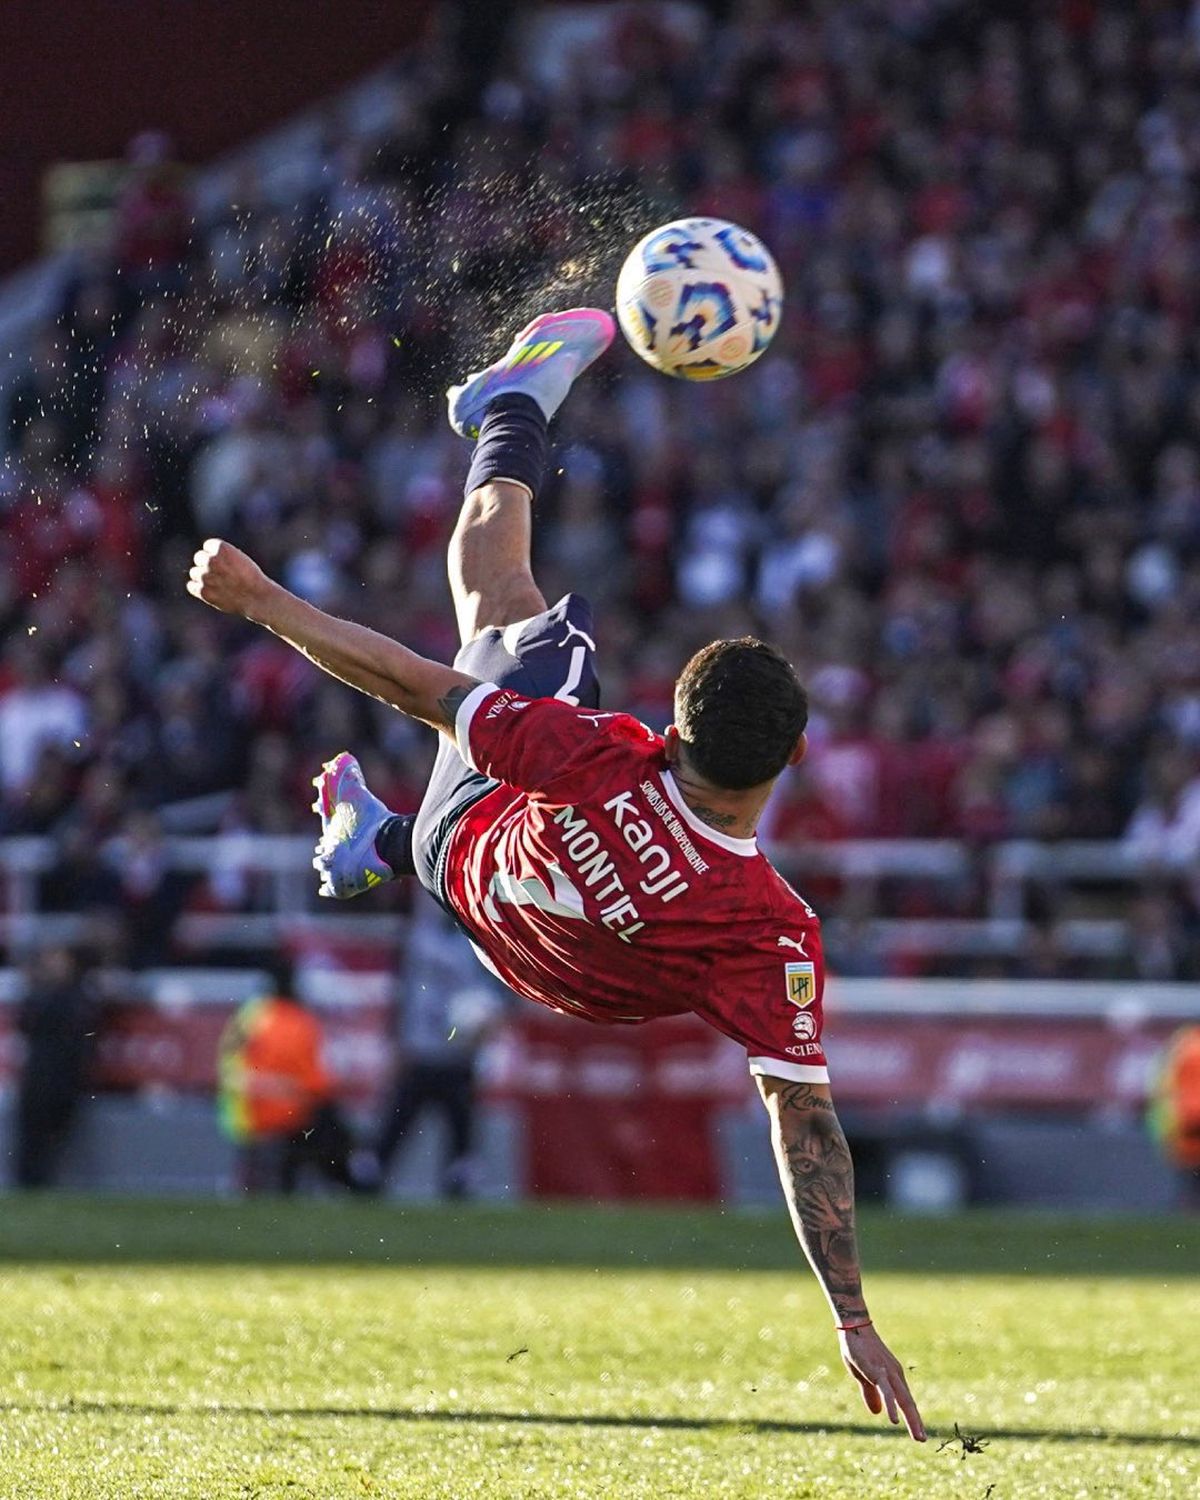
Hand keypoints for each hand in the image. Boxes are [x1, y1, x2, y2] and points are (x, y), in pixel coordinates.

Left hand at [187, 538, 272, 617]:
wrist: (257, 598)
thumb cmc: (251, 577)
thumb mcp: (238, 558)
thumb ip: (220, 556)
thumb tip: (202, 561)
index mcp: (221, 548)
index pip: (208, 546)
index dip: (217, 555)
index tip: (226, 562)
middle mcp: (211, 560)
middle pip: (199, 558)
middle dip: (207, 564)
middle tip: (222, 573)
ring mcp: (205, 576)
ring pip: (194, 572)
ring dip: (203, 576)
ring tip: (219, 583)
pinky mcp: (203, 591)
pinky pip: (192, 586)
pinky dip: (199, 588)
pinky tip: (212, 590)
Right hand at [838, 1323, 924, 1440]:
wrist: (854, 1327)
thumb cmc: (859, 1350)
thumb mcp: (863, 1376)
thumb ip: (870, 1394)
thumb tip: (877, 1413)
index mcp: (893, 1377)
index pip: (906, 1401)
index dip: (912, 1418)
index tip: (919, 1434)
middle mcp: (895, 1376)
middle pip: (908, 1403)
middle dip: (916, 1423)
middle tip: (922, 1440)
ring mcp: (888, 1373)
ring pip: (902, 1400)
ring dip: (911, 1419)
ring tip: (918, 1436)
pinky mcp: (877, 1371)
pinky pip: (886, 1391)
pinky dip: (891, 1406)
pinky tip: (894, 1420)